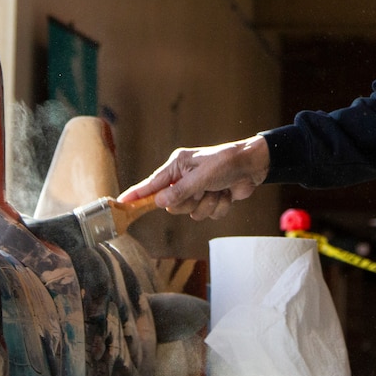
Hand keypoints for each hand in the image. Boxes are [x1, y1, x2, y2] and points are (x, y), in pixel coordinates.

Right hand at [117, 135, 269, 220]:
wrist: (254, 165)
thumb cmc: (227, 161)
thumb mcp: (202, 176)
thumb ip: (181, 191)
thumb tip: (160, 203)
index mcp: (177, 166)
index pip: (152, 184)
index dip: (137, 195)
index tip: (121, 204)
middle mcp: (184, 178)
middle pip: (172, 205)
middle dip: (189, 202)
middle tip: (202, 191)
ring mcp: (198, 190)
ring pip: (192, 212)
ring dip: (208, 204)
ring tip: (218, 190)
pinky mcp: (211, 199)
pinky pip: (208, 214)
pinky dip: (220, 206)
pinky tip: (227, 193)